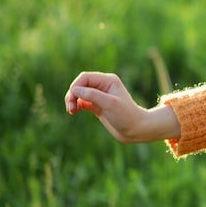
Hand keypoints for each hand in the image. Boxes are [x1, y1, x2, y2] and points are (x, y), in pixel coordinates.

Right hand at [65, 71, 180, 142]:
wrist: (135, 129)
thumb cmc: (125, 115)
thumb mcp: (109, 104)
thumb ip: (92, 95)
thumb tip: (75, 90)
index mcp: (108, 81)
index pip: (85, 77)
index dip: (75, 86)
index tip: (72, 99)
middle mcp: (103, 86)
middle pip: (80, 84)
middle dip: (72, 94)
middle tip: (71, 107)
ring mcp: (100, 96)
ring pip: (79, 93)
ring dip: (72, 100)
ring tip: (71, 111)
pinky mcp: (97, 105)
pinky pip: (82, 101)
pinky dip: (76, 105)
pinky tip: (74, 112)